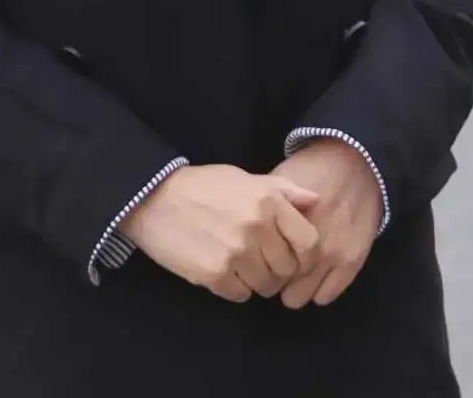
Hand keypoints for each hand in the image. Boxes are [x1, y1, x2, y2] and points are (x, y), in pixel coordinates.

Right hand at [119, 164, 320, 302]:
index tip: (294, 258)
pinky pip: (241, 295)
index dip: (306, 256)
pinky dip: (236, 287)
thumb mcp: (245, 178)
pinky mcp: (216, 274)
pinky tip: (223, 270)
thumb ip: (283, 190)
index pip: (308, 242)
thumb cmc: (203, 185)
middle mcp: (257, 227)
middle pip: (287, 269)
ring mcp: (237, 253)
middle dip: (279, 269)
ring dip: (258, 281)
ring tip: (242, 266)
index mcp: (268, 201)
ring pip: (266, 286)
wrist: (155, 198)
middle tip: (263, 262)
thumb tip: (316, 201)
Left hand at [271, 139, 383, 308]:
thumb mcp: (279, 181)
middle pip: (277, 284)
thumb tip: (246, 232)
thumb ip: (263, 209)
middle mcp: (308, 244)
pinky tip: (313, 278)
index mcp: (286, 223)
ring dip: (295, 289)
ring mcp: (332, 257)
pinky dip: (317, 290)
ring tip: (293, 277)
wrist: (355, 164)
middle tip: (273, 270)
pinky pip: (326, 296)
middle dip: (273, 279)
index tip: (258, 260)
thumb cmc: (311, 169)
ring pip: (300, 297)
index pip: (260, 262)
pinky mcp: (352, 264)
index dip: (257, 262)